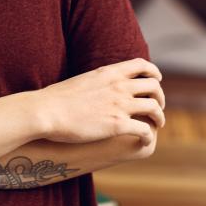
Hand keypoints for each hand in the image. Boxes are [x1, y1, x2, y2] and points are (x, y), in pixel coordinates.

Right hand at [32, 58, 165, 145]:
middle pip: (153, 86)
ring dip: (159, 117)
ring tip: (157, 125)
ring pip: (154, 108)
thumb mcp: (83, 80)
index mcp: (109, 72)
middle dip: (159, 97)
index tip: (157, 80)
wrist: (46, 111)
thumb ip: (98, 81)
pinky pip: (144, 130)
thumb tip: (100, 84)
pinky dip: (148, 136)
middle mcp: (119, 86)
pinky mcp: (117, 125)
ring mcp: (119, 105)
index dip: (154, 72)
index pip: (142, 65)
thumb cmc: (57, 99)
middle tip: (157, 108)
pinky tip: (145, 140)